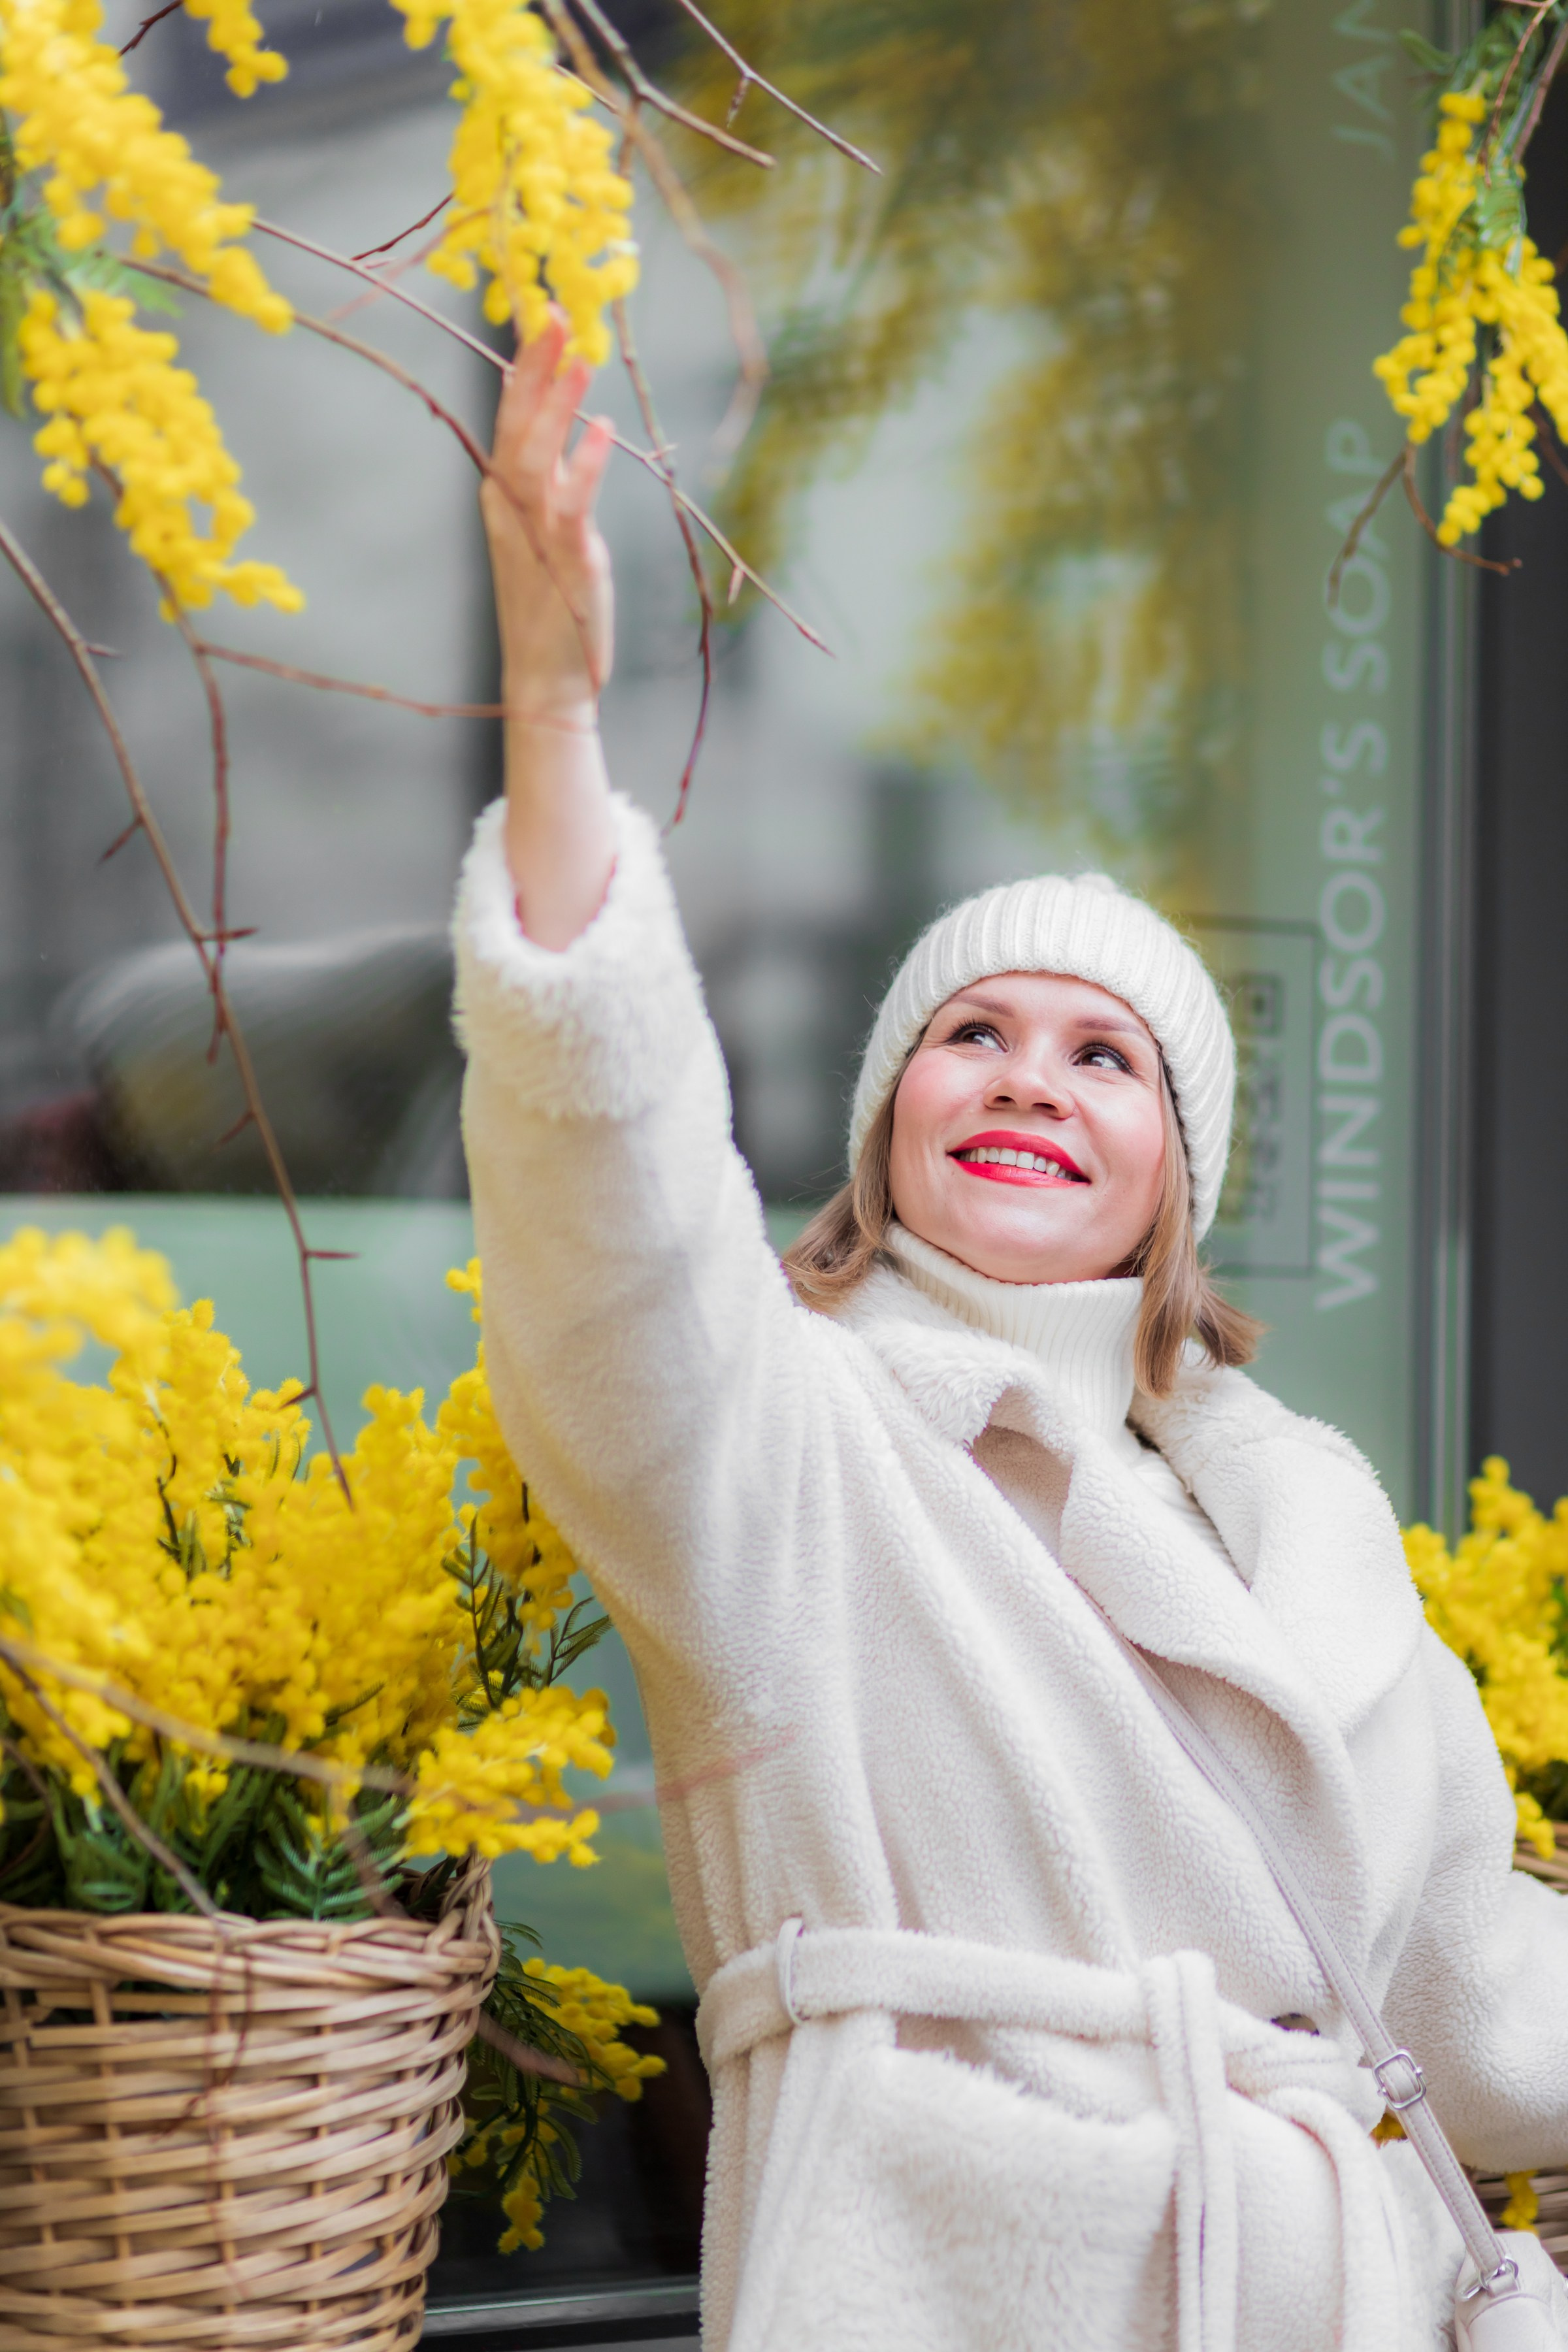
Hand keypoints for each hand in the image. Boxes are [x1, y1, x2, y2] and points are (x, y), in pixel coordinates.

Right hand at [482, 314, 614, 725]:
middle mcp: (512, 507)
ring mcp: (535, 532)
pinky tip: (602, 428)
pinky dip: (587, 463)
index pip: (510, 417)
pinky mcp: (566, 559)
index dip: (523, 366)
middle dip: (533, 366)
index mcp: (505, 495)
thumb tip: (567, 428)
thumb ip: (554, 480)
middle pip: (515, 423)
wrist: (548, 675)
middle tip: (552, 311)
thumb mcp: (549, 531)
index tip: (538, 313)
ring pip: (536, 454)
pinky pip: (573, 502)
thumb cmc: (553, 604)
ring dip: (556, 403)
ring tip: (578, 355)